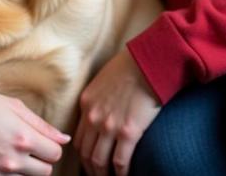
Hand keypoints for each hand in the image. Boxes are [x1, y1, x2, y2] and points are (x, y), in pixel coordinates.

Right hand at [0, 89, 69, 175]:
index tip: (43, 141)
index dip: (51, 146)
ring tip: (11, 153)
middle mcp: (13, 161)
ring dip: (24, 169)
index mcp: (23, 139)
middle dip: (41, 161)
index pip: (55, 154)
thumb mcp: (13, 106)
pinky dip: (6, 175)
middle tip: (29, 148)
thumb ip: (41, 125)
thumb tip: (64, 138)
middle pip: (45, 172)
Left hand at [75, 48, 160, 175]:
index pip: (78, 139)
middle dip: (91, 170)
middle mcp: (93, 117)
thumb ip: (96, 101)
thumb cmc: (128, 68)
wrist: (147, 62)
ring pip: (100, 162)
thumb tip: (99, 115)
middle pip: (85, 154)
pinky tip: (125, 175)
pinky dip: (121, 173)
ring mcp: (110, 126)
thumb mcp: (102, 82)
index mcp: (86, 104)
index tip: (90, 163)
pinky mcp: (128, 132)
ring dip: (104, 174)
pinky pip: (120, 162)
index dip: (83, 156)